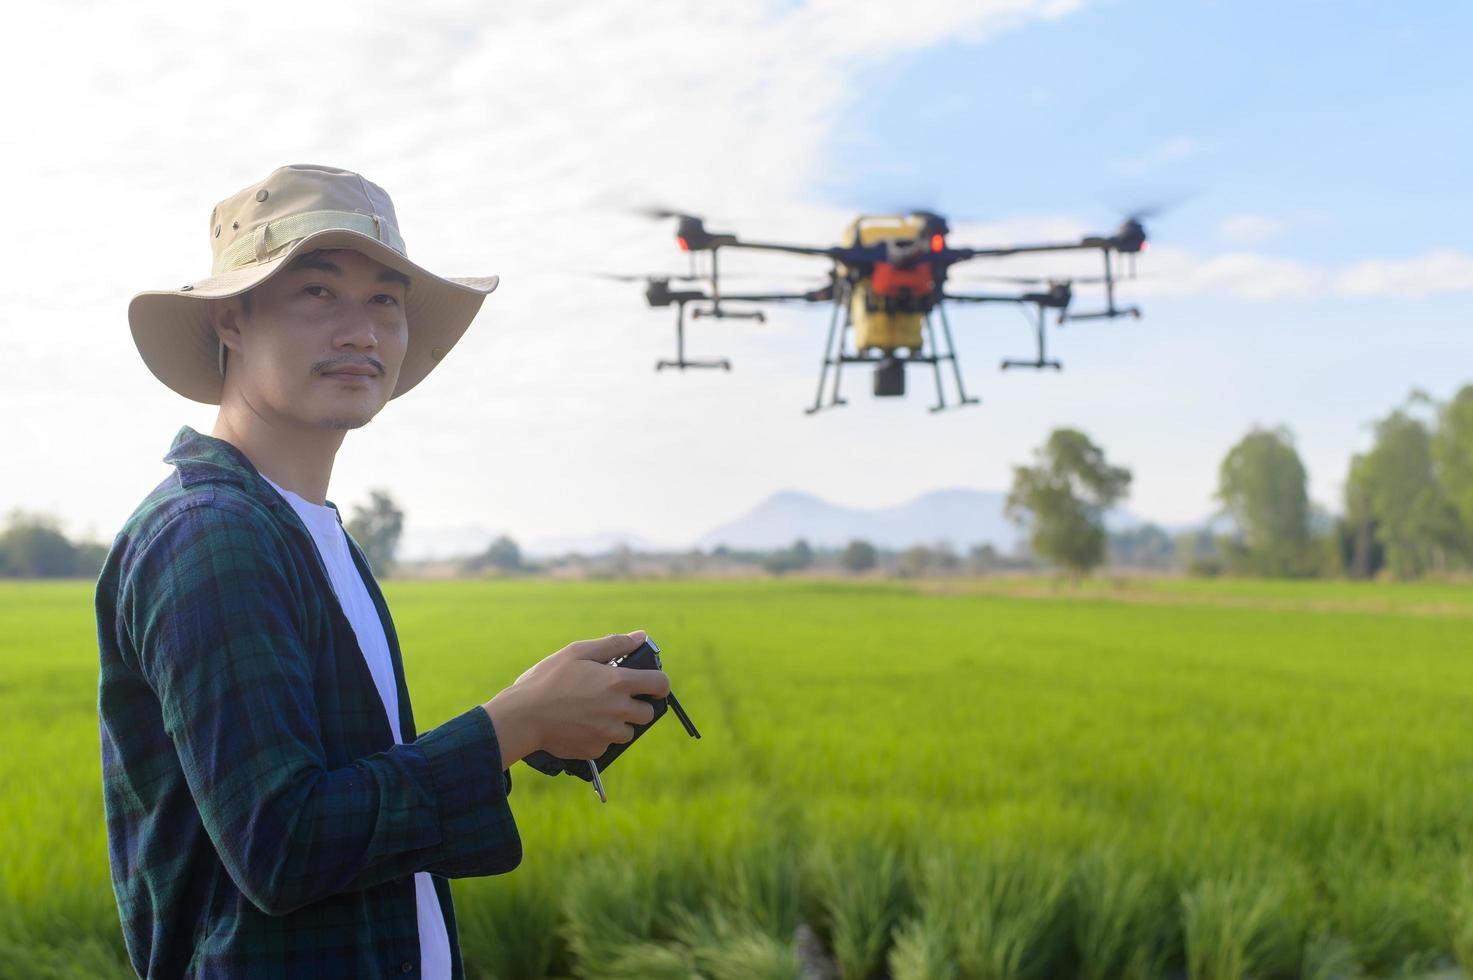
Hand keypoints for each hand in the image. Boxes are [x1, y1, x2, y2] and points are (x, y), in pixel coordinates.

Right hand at [483, 631, 670, 766]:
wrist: (522, 717)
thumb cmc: (548, 680)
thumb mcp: (577, 652)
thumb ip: (614, 644)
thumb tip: (640, 636)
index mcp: (619, 682)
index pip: (660, 684)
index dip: (659, 684)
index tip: (651, 685)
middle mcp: (619, 709)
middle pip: (647, 713)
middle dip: (637, 706)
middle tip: (614, 699)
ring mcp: (608, 733)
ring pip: (628, 732)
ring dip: (618, 724)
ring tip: (593, 713)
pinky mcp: (595, 751)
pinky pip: (607, 745)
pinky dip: (598, 737)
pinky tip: (580, 726)